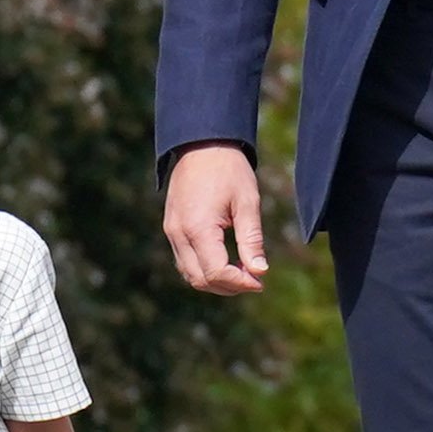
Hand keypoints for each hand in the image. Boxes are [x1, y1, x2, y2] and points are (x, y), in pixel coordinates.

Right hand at [161, 143, 269, 294]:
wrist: (202, 144)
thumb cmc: (229, 170)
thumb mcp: (247, 202)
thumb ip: (251, 240)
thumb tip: (260, 272)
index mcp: (198, 227)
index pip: (216, 272)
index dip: (240, 283)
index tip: (261, 281)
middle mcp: (179, 233)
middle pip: (200, 280)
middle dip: (228, 287)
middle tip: (254, 280)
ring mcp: (171, 231)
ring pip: (189, 274)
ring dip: (215, 280)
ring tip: (242, 272)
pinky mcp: (171, 228)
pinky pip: (184, 260)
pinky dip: (204, 269)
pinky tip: (226, 261)